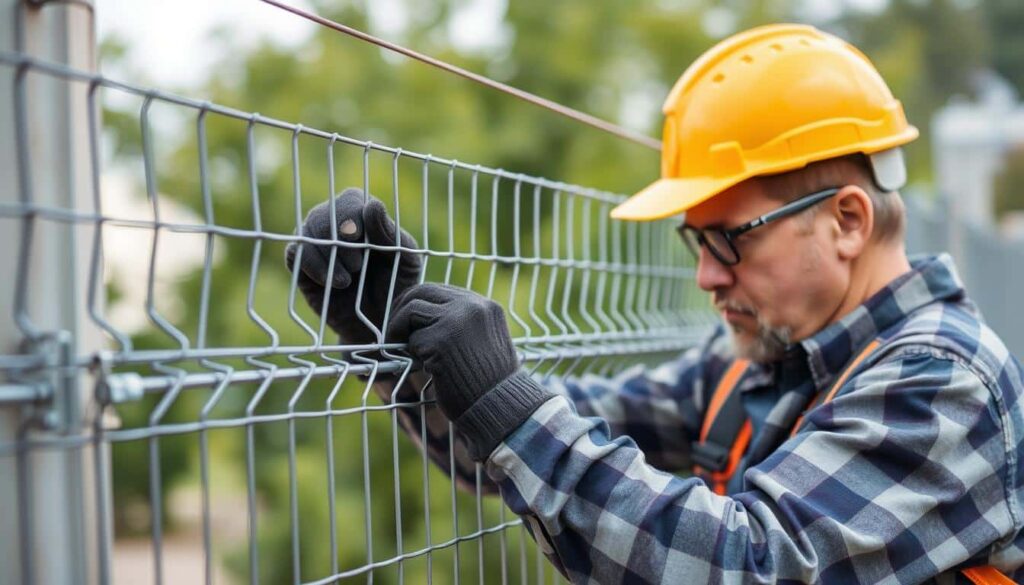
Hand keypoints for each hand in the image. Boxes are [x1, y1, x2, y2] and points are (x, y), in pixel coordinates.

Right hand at [285, 187, 420, 345]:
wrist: (380, 323)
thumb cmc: (397, 287)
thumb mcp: (405, 261)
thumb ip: (392, 234)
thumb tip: (372, 205)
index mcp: (364, 217)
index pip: (351, 199)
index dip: (350, 213)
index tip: (356, 236)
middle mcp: (337, 226)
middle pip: (325, 212)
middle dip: (337, 237)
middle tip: (357, 265)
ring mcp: (318, 245)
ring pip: (307, 230)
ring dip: (327, 254)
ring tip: (347, 281)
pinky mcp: (303, 266)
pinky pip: (294, 253)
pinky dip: (311, 265)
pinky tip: (331, 283)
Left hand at [387, 284, 518, 419]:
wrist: (500, 406)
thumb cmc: (489, 383)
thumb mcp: (483, 340)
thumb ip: (460, 323)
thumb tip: (421, 319)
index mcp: (485, 305)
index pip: (440, 290)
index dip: (418, 302)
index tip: (407, 320)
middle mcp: (472, 307)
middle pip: (422, 291)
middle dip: (401, 310)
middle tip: (393, 332)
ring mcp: (456, 321)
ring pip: (411, 310)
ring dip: (400, 331)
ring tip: (408, 353)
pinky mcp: (441, 341)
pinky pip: (411, 340)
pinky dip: (412, 356)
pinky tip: (428, 369)